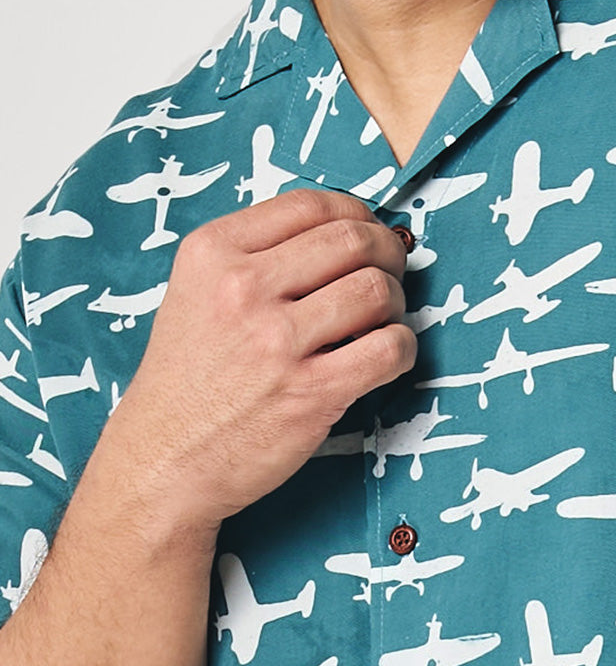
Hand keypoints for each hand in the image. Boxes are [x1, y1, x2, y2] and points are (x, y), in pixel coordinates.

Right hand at [101, 188, 415, 531]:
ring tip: (380, 322)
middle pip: (353, 240)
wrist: (164, 462)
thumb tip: (343, 235)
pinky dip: (402, 348)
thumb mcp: (195, 295)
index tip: (367, 233)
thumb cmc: (187, 383)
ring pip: (377, 290)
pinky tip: (385, 356)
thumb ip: (256, 259)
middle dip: (386, 253)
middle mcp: (243, 289)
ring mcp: (278, 341)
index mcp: (213, 252)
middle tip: (389, 275)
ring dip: (395, 303)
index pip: (311, 204)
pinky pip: (390, 348)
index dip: (357, 214)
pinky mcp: (311, 391)